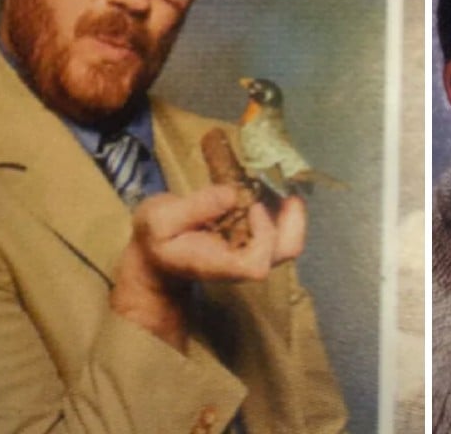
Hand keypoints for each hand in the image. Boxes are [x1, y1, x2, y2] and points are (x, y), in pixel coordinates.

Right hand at [110, 185, 305, 348]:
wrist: (157, 253)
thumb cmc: (157, 239)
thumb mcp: (159, 220)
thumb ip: (193, 208)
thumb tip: (231, 194)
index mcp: (218, 264)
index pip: (256, 263)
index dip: (264, 236)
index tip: (253, 207)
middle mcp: (242, 263)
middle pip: (284, 252)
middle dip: (293, 221)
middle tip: (288, 191)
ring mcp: (252, 254)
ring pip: (289, 242)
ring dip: (293, 213)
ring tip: (285, 185)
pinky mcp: (254, 242)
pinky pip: (282, 231)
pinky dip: (284, 209)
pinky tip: (276, 188)